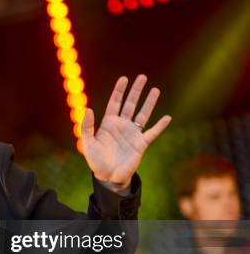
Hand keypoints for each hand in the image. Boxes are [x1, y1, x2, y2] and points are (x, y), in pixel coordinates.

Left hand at [81, 74, 171, 189]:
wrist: (108, 177)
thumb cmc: (96, 161)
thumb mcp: (87, 144)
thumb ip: (86, 127)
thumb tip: (89, 109)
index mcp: (108, 124)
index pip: (115, 103)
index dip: (119, 91)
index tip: (124, 78)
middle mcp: (122, 126)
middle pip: (130, 104)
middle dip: (135, 91)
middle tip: (142, 77)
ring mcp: (132, 134)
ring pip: (143, 114)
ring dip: (149, 102)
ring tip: (155, 90)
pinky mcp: (141, 144)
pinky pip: (152, 133)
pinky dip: (160, 126)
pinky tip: (167, 117)